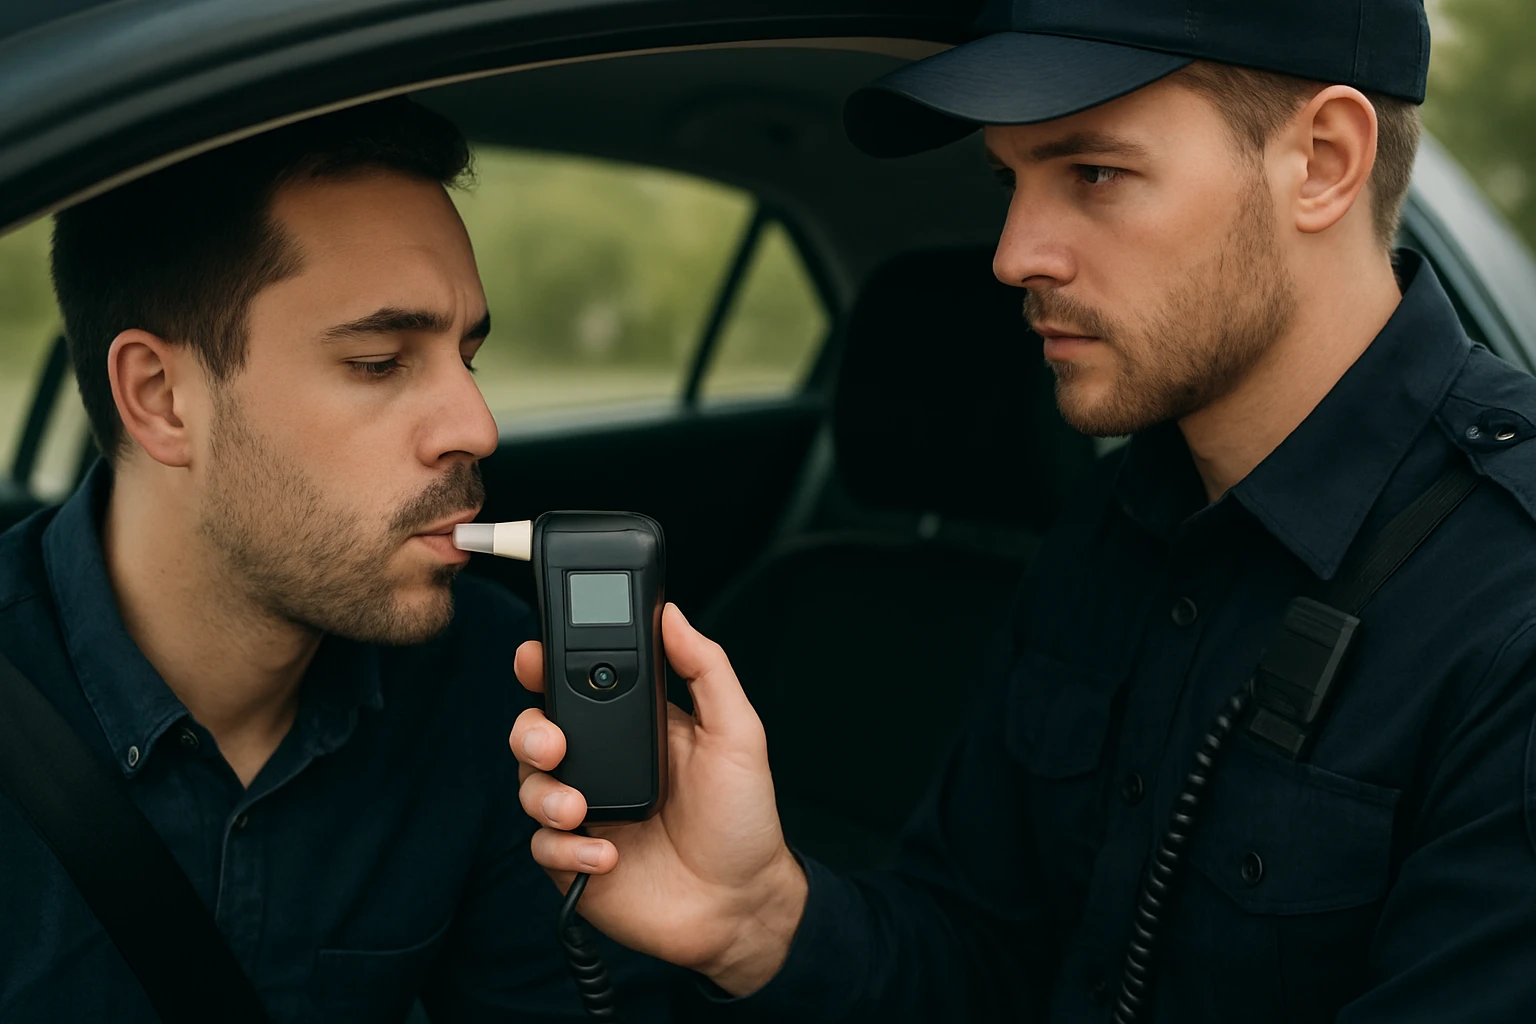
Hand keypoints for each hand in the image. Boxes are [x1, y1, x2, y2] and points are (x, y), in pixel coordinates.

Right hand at [511, 603, 807, 995]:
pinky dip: (565, 848)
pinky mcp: (575, 860)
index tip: (533, 656)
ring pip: (529, 785)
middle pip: (535, 730)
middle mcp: (601, 764)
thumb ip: (707, 669)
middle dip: (529, 729)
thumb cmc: (743, 820)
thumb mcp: (738, 734)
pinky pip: (542, 846)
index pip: (576, 683)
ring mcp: (585, 812)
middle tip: (553, 742)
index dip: (543, 666)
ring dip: (544, 793)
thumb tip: (674, 616)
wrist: (742, 906)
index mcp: (633, 726)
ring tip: (580, 808)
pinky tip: (606, 853)